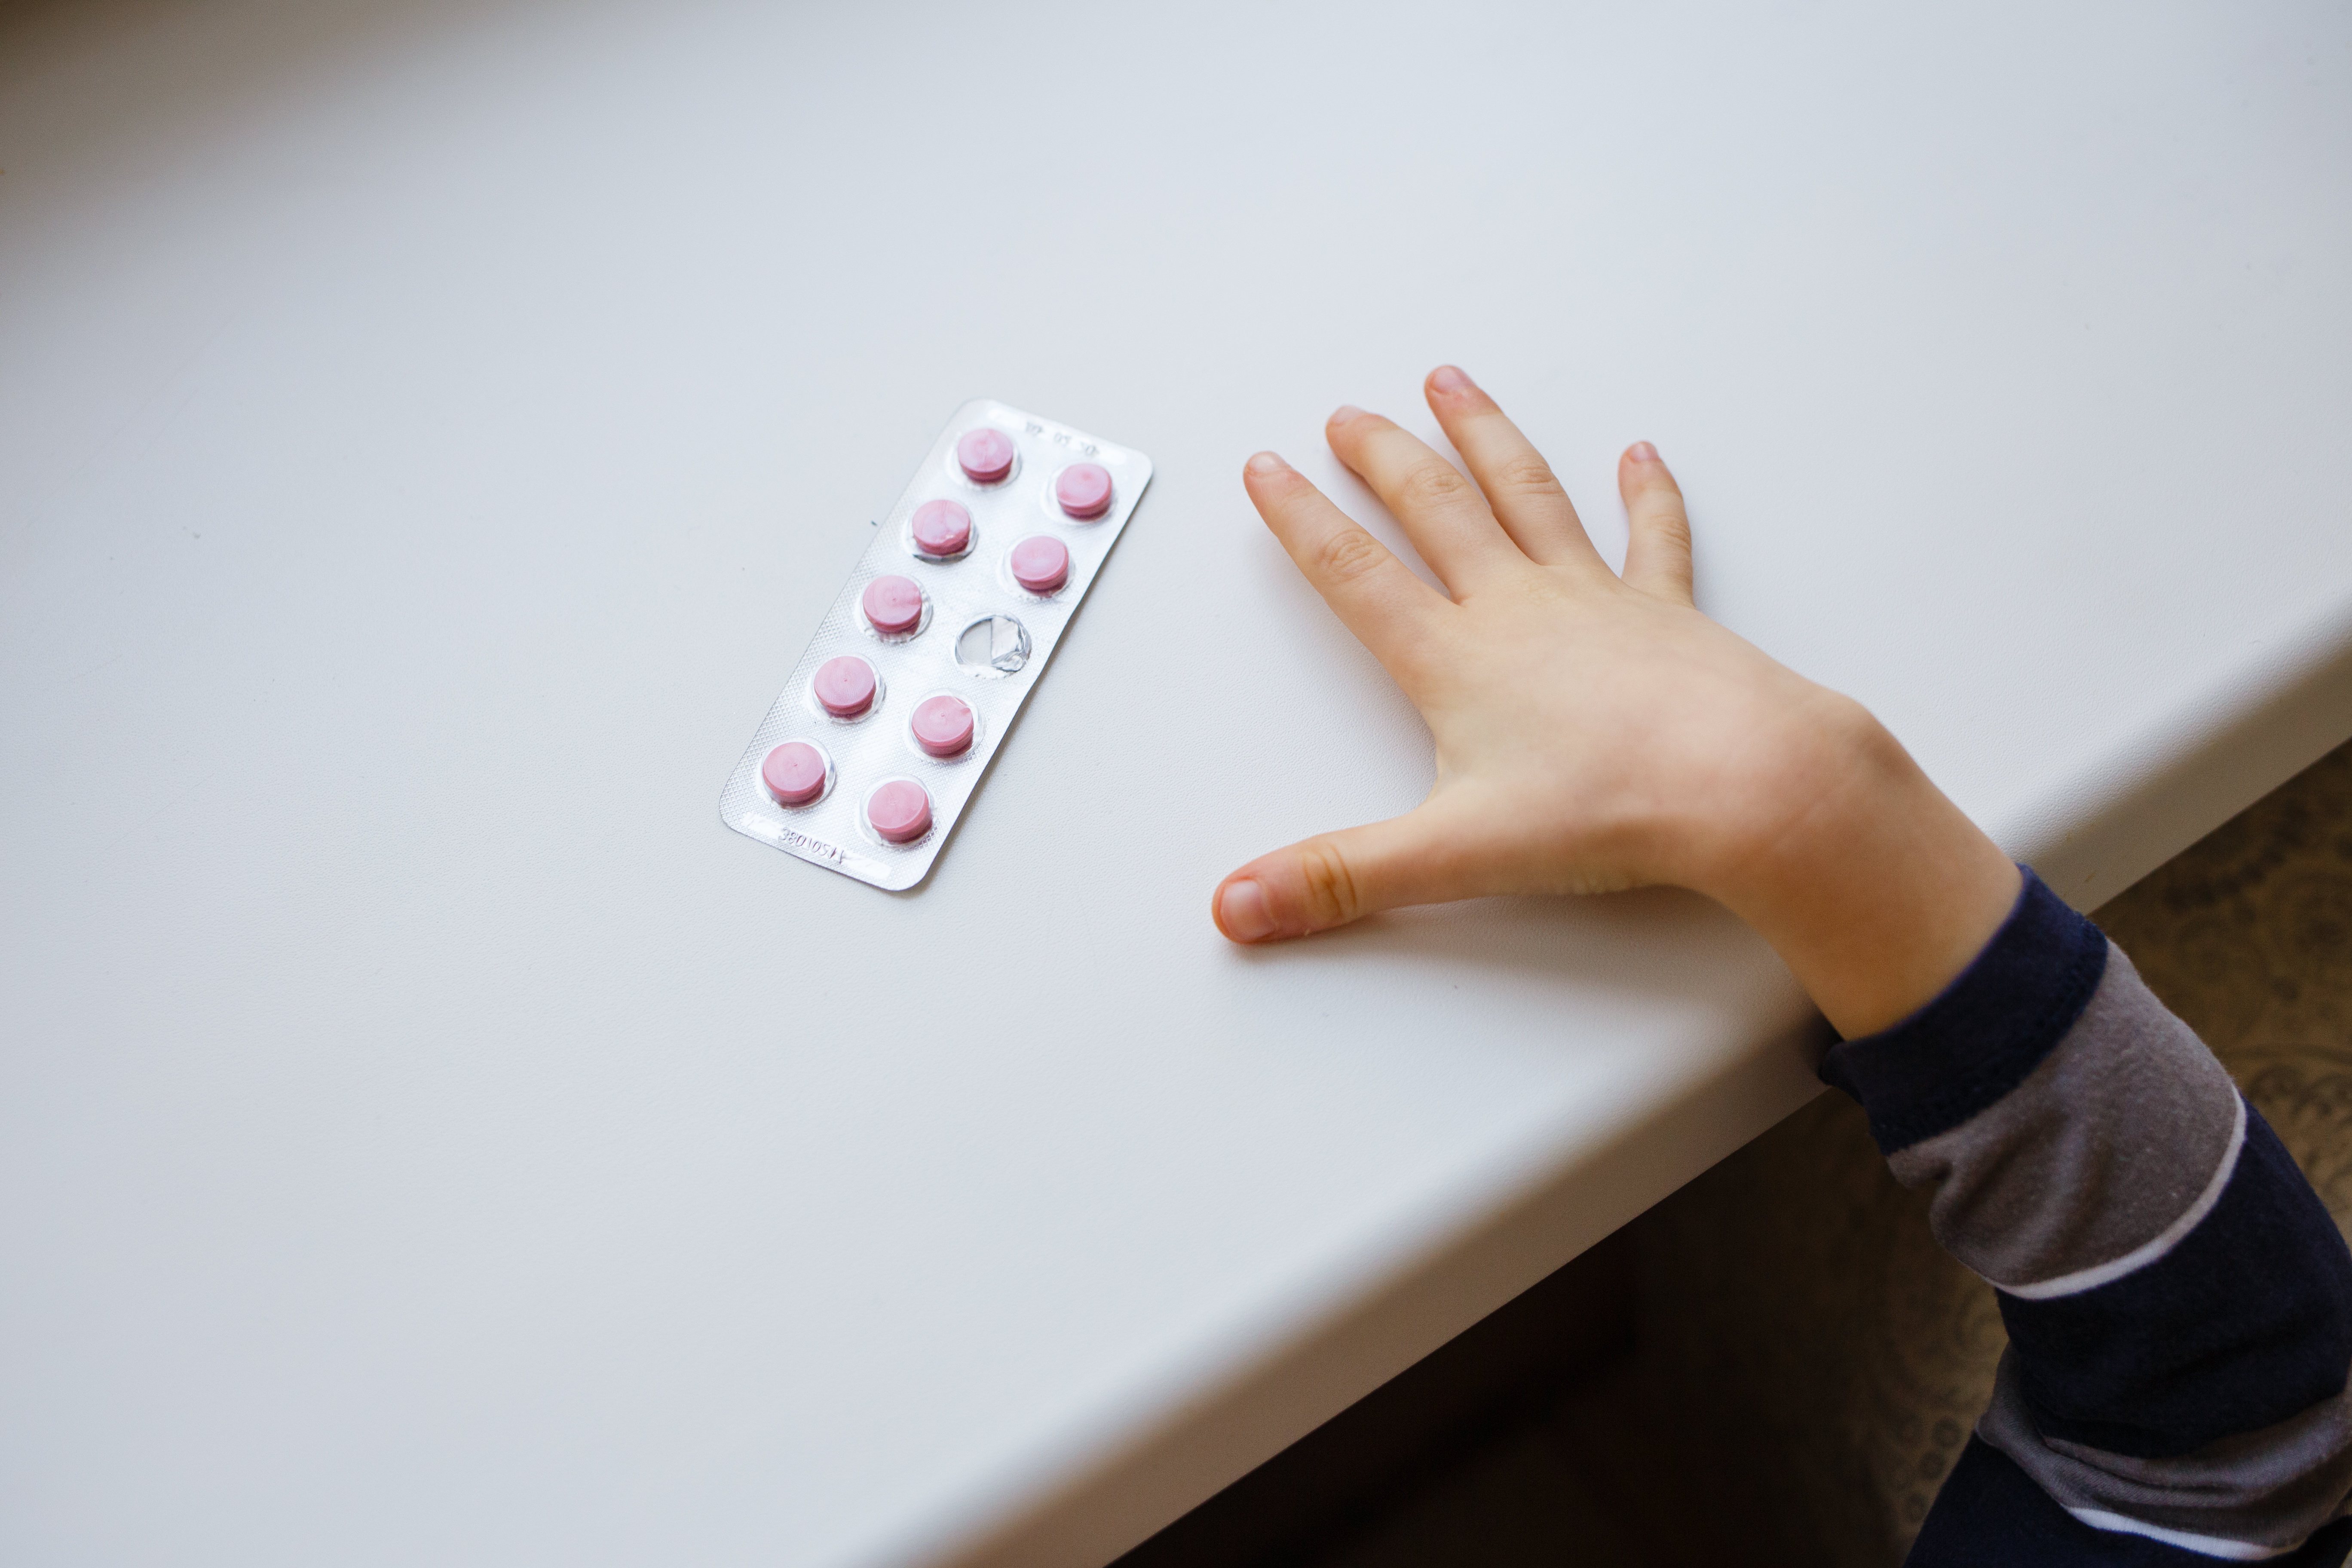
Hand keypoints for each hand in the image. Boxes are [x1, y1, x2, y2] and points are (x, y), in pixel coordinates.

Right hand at [1215, 366, 2019, 1037]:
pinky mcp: (1666, 613)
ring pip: (1526, 494)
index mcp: (1456, 660)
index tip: (1266, 468)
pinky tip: (1640, 454)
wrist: (1745, 784)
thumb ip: (1339, 878)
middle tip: (1348, 415)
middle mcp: (1518, 609)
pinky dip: (1646, 493)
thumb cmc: (1612, 810)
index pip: (1356, 575)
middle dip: (1383, 457)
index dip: (1301, 521)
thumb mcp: (1453, 855)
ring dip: (1485, 436)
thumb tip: (1236, 905)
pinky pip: (1651, 537)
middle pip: (1435, 509)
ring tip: (1452, 384)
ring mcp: (1595, 599)